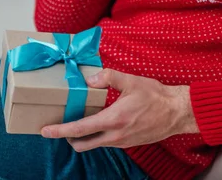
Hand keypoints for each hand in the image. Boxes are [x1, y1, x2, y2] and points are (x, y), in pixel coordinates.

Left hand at [41, 68, 198, 150]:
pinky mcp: (127, 142)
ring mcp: (121, 142)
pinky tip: (99, 121)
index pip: (80, 129)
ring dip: (82, 136)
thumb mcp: (131, 81)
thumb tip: (89, 79)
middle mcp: (114, 135)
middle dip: (67, 137)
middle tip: (59, 125)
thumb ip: (108, 77)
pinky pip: (105, 142)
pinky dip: (96, 135)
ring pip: (94, 144)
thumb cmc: (155, 96)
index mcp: (113, 120)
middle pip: (82, 144)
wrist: (176, 112)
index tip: (45, 131)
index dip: (60, 131)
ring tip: (78, 120)